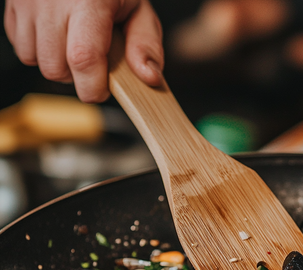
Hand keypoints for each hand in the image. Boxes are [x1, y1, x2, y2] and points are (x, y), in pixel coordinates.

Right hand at [4, 0, 163, 102]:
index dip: (93, 87)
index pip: (83, 59)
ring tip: (74, 44)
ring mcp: (26, 0)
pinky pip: (20, 47)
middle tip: (93, 60)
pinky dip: (39, 50)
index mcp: (89, 1)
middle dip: (77, 77)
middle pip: (56, 69)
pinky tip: (56, 36)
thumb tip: (149, 77)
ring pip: (34, 60)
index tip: (103, 90)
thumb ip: (147, 45)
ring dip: (57, 64)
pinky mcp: (12, 3)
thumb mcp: (139, 9)